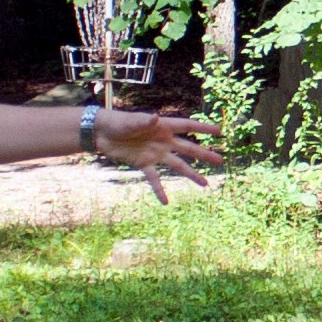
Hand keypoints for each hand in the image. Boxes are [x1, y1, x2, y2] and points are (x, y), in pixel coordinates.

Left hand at [95, 109, 226, 200]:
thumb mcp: (130, 121)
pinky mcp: (144, 164)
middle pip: (188, 149)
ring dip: (191, 174)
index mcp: (163, 127)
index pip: (187, 126)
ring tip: (205, 184)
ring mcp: (155, 154)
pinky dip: (159, 190)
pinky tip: (166, 202)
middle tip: (220, 161)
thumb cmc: (117, 122)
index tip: (219, 132)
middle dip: (204, 155)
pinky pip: (155, 178)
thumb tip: (155, 119)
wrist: (101, 133)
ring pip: (177, 165)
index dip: (203, 128)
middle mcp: (163, 141)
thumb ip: (143, 122)